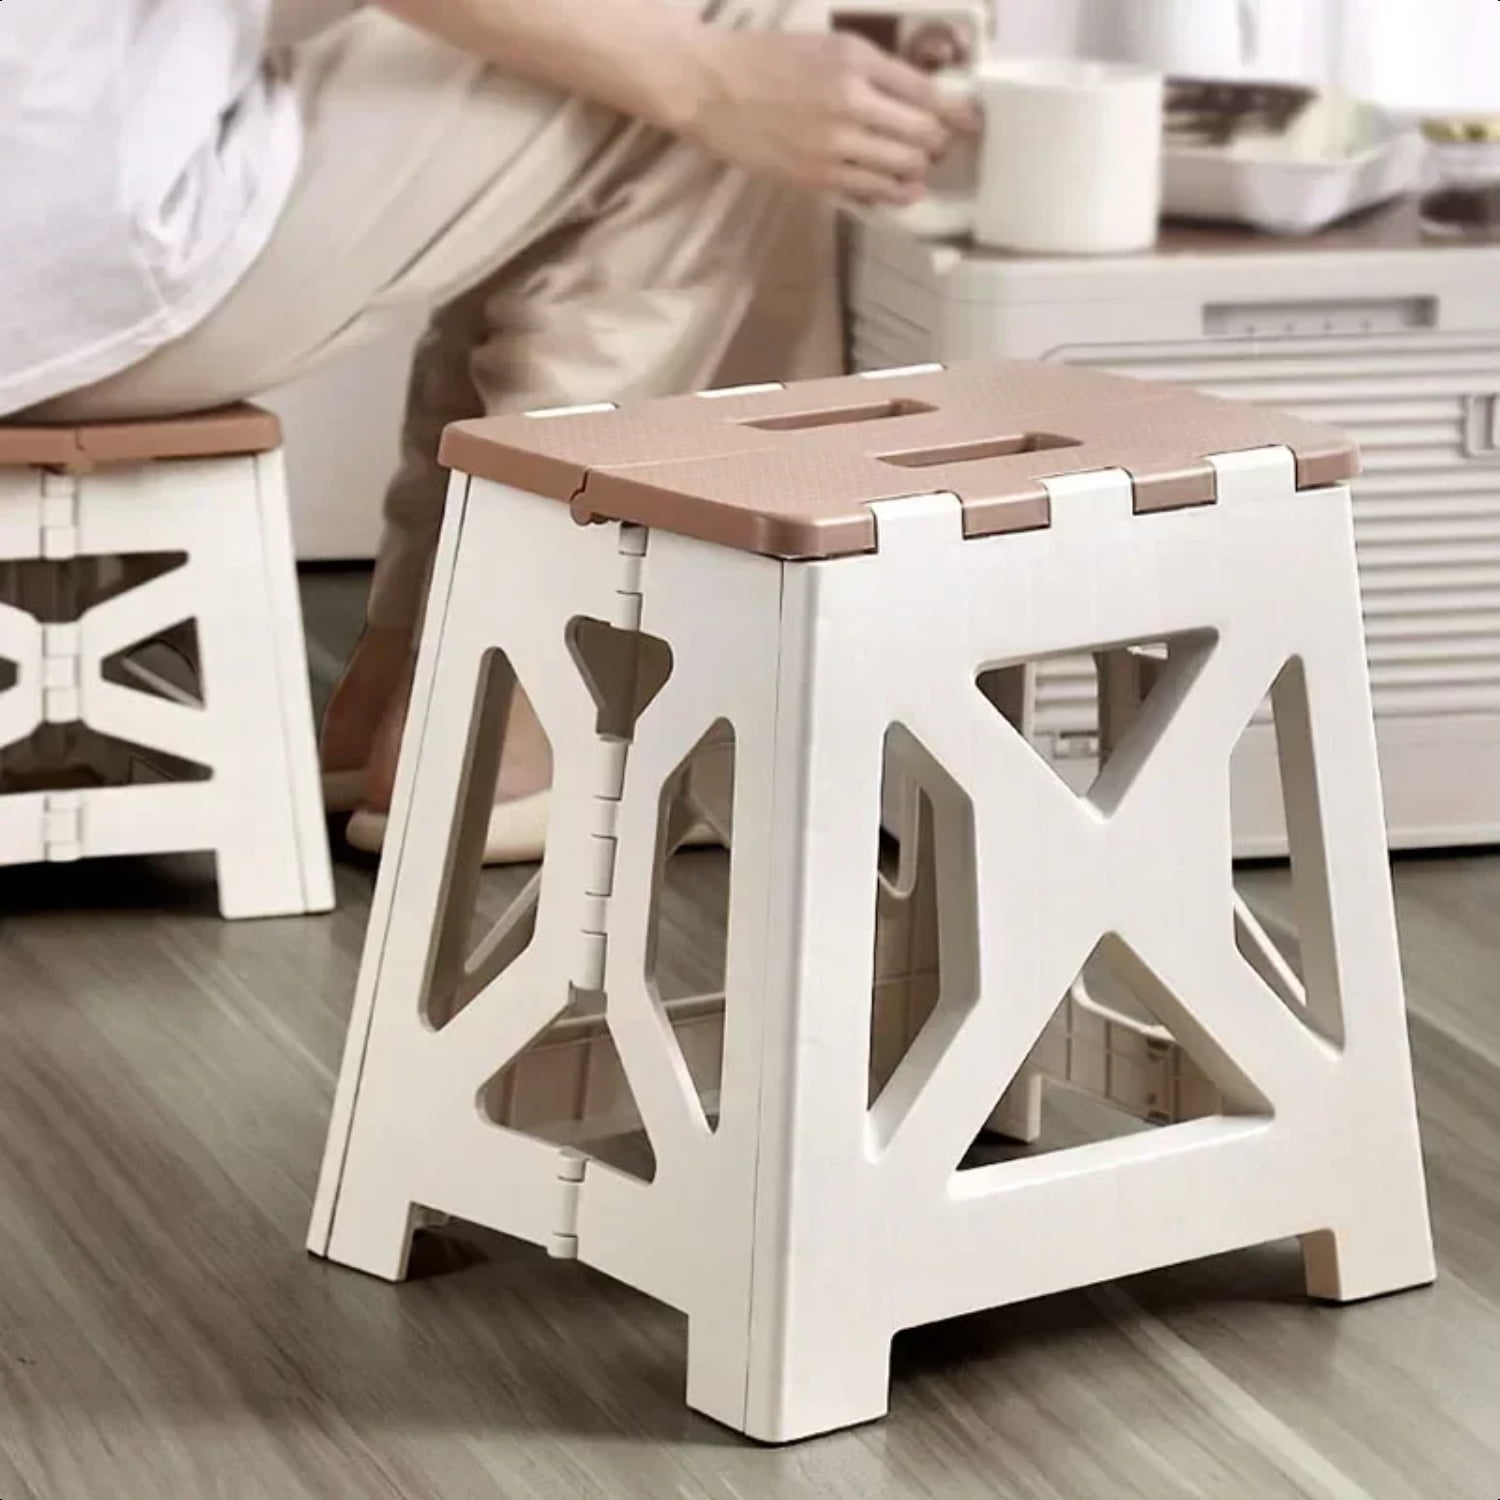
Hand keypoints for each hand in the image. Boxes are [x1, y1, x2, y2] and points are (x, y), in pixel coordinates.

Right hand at [682, 29, 979, 204]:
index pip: (927, 92)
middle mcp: (853, 100)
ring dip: (919, 168)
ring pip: (903, 165)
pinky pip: (873, 190)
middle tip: (942, 146)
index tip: (971, 122)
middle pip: (923, 132)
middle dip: (939, 142)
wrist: (711, 88)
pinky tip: (906, 190)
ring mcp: (836, 143)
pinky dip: (897, 192)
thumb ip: (872, 68)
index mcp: (857, 58)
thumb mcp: (826, 45)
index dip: (958, 112)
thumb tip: (916, 96)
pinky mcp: (818, 175)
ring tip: (921, 167)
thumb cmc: (766, 60)